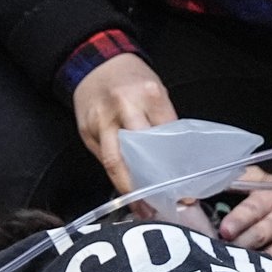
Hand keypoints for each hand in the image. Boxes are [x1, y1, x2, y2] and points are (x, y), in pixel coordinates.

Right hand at [72, 53, 178, 197]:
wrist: (96, 64)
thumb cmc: (130, 79)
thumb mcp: (155, 91)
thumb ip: (163, 121)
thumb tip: (176, 157)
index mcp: (148, 95)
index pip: (166, 135)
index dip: (176, 163)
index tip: (185, 186)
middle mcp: (123, 108)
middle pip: (137, 150)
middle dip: (150, 180)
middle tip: (163, 203)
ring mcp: (101, 121)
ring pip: (114, 161)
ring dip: (129, 187)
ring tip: (143, 208)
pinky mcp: (86, 132)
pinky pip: (102, 159)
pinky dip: (115, 176)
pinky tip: (126, 191)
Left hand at [219, 167, 271, 267]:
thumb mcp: (266, 180)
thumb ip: (239, 180)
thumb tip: (206, 185)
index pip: (253, 210)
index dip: (238, 220)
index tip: (225, 230)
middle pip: (258, 238)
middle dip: (239, 246)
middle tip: (223, 253)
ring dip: (254, 265)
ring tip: (238, 269)